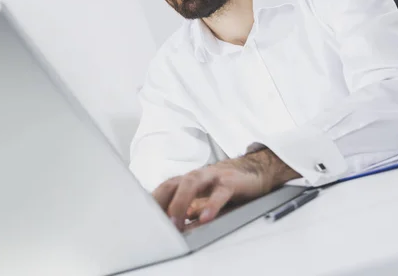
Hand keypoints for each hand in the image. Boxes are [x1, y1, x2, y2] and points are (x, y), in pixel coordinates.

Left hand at [152, 148, 299, 229]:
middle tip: (156, 224)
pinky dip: (211, 205)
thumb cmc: (225, 185)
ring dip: (180, 203)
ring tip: (176, 222)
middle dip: (161, 203)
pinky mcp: (230, 182)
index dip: (152, 202)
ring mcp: (213, 176)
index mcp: (187, 180)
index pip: (163, 189)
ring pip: (191, 183)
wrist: (255, 170)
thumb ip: (188, 208)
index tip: (142, 218)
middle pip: (172, 184)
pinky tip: (205, 218)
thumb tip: (172, 226)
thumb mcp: (204, 197)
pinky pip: (219, 193)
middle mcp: (196, 176)